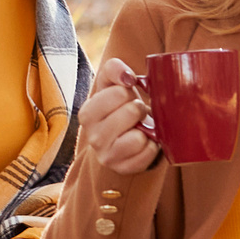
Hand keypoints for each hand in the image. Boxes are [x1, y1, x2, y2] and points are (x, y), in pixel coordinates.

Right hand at [84, 57, 160, 176]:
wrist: (122, 136)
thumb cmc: (118, 106)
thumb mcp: (111, 83)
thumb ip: (114, 69)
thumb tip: (127, 77)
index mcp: (87, 113)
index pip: (119, 92)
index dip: (129, 92)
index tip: (125, 98)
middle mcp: (93, 137)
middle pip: (132, 111)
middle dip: (140, 109)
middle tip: (136, 114)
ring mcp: (107, 156)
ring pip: (138, 138)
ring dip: (147, 130)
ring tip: (140, 128)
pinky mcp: (123, 169)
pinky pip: (148, 154)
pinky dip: (152, 146)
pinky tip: (145, 143)